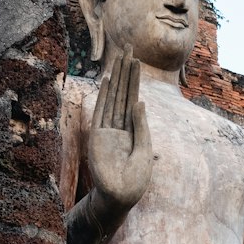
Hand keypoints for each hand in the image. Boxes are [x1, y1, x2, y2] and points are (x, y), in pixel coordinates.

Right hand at [87, 47, 151, 213]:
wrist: (121, 197)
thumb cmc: (135, 179)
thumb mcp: (144, 149)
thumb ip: (141, 125)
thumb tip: (139, 100)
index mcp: (132, 130)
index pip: (133, 98)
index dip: (134, 79)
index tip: (136, 58)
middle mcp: (119, 126)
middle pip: (122, 92)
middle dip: (126, 70)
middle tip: (128, 46)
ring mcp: (108, 129)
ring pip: (113, 97)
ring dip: (117, 76)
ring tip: (121, 56)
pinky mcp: (98, 136)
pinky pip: (102, 110)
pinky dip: (105, 95)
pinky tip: (109, 79)